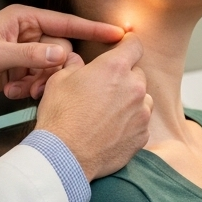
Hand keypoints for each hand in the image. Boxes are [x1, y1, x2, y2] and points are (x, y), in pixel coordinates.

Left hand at [0, 5, 124, 111]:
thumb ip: (29, 55)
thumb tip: (61, 55)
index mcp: (23, 19)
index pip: (65, 23)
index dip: (92, 30)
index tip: (118, 34)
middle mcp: (26, 33)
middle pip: (61, 50)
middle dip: (54, 70)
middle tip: (39, 85)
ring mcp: (23, 53)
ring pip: (51, 68)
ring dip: (40, 82)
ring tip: (20, 90)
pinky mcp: (18, 71)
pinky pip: (38, 79)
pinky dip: (29, 89)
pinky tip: (12, 93)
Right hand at [34, 34, 151, 180]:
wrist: (65, 156)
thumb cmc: (60, 117)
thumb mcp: (59, 81)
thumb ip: (74, 65)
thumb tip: (76, 61)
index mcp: (115, 67)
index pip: (134, 44)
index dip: (128, 45)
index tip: (124, 48)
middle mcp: (134, 87)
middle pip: (137, 73)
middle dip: (124, 78)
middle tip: (103, 90)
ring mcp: (141, 113)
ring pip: (142, 99)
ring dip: (130, 101)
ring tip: (106, 113)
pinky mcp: (142, 135)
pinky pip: (140, 122)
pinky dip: (130, 123)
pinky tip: (110, 130)